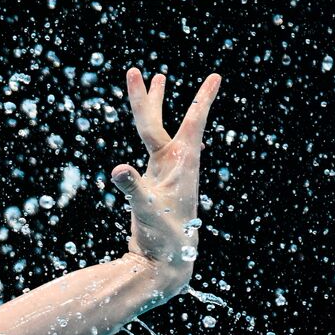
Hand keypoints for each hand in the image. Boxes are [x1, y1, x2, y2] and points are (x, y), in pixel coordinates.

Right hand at [112, 68, 221, 293]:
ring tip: (158, 79)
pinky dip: (146, 134)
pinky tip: (146, 129)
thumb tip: (117, 169)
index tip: (216, 76)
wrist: (166, 264)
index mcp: (181, 164)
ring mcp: (164, 172)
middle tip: (135, 70)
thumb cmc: (165, 238)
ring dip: (152, 108)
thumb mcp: (147, 210)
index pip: (192, 122)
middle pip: (158, 123)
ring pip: (154, 133)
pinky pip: (150, 150)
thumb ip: (132, 187)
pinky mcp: (153, 183)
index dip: (203, 98)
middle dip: (149, 97)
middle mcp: (174, 164)